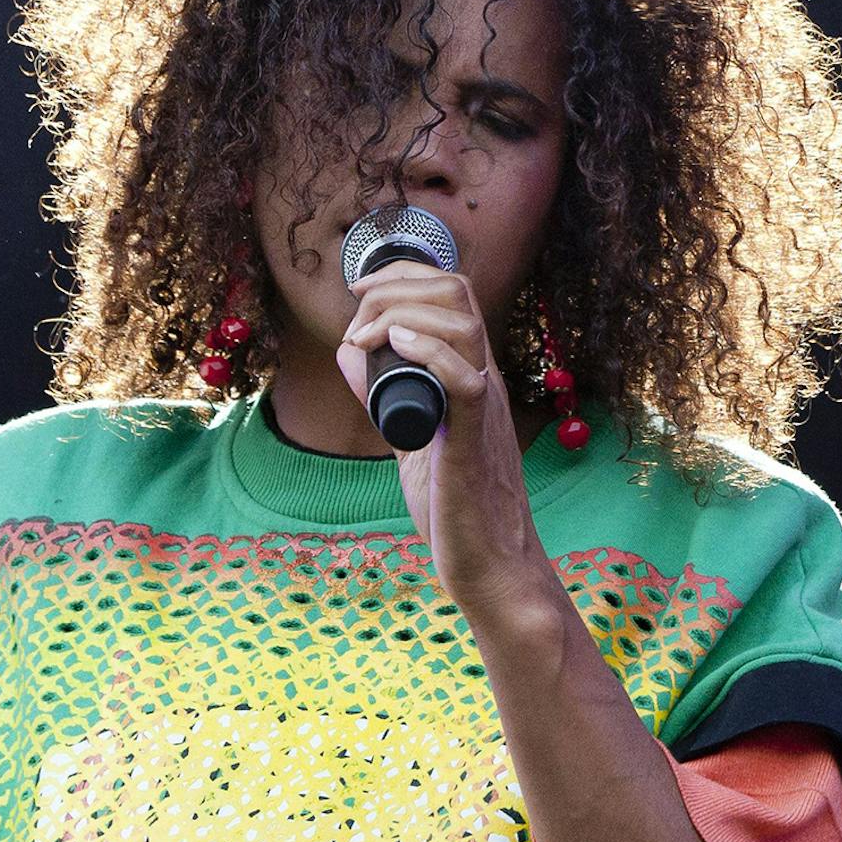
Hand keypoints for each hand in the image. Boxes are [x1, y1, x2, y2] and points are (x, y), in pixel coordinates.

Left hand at [334, 264, 560, 620]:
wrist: (491, 567)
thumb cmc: (456, 509)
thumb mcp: (409, 437)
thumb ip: (384, 396)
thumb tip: (350, 355)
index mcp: (471, 377)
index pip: (454, 295)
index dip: (405, 274)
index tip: (360, 291)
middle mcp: (483, 383)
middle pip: (457, 295)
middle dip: (398, 283)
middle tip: (355, 311)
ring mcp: (482, 410)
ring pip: (462, 326)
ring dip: (401, 314)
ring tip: (362, 337)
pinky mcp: (472, 444)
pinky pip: (465, 381)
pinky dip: (430, 353)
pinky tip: (398, 345)